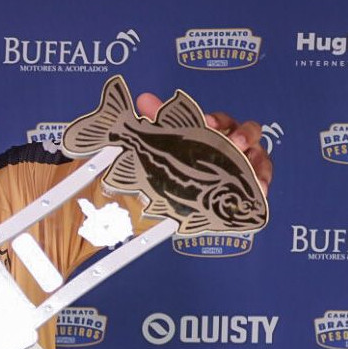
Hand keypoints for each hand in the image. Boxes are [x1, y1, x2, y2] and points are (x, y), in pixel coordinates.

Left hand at [136, 93, 271, 194]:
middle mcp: (238, 142)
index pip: (223, 120)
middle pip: (250, 132)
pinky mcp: (253, 180)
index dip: (217, 120)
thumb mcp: (173, 139)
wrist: (194, 184)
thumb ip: (160, 118)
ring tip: (252, 170)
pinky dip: (263, 184)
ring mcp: (249, 160)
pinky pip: (262, 180)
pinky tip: (262, 191)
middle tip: (235, 142)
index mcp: (219, 129)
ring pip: (260, 156)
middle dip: (244, 135)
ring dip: (258, 162)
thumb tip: (144, 99)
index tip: (208, 123)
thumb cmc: (188, 155)